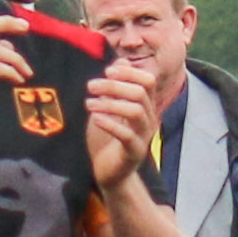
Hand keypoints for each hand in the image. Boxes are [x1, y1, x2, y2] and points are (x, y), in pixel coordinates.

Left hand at [86, 69, 165, 194]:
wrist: (109, 174)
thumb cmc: (106, 140)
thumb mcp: (107, 109)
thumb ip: (113, 89)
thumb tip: (119, 62)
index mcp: (145, 107)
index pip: (148, 80)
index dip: (129, 72)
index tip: (107, 72)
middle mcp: (149, 120)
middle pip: (140, 92)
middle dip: (113, 85)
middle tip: (90, 86)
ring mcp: (143, 136)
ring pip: (135, 110)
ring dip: (110, 103)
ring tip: (89, 104)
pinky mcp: (134, 152)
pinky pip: (126, 134)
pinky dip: (109, 123)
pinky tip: (95, 119)